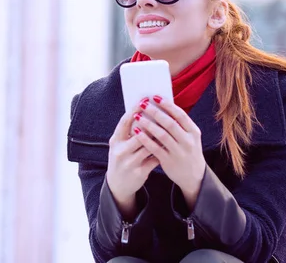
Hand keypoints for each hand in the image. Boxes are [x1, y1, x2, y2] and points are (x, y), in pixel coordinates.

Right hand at [106, 101, 159, 215]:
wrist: (118, 185)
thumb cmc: (121, 158)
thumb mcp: (119, 144)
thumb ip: (128, 131)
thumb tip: (143, 112)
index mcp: (115, 141)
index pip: (124, 122)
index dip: (134, 109)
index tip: (144, 100)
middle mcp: (120, 151)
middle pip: (139, 133)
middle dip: (152, 122)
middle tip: (162, 111)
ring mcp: (130, 163)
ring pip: (149, 146)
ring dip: (160, 136)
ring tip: (169, 126)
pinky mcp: (139, 173)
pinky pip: (155, 158)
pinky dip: (163, 150)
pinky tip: (170, 143)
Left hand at [133, 96, 205, 206]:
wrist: (194, 176)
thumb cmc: (187, 151)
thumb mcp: (189, 137)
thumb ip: (178, 124)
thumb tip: (160, 106)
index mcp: (194, 132)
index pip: (180, 115)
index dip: (167, 105)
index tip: (155, 97)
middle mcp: (188, 141)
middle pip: (170, 123)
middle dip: (155, 112)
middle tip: (143, 104)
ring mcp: (179, 152)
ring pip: (162, 135)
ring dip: (148, 124)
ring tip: (137, 116)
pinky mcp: (169, 161)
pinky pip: (155, 148)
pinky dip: (145, 139)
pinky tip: (136, 132)